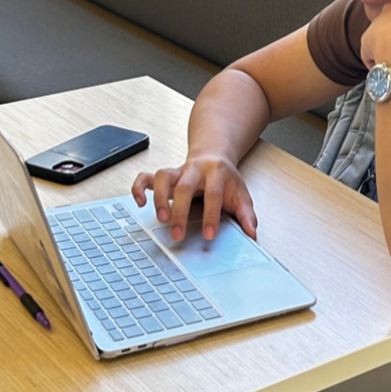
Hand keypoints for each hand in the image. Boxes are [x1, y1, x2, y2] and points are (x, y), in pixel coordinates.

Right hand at [131, 154, 257, 242]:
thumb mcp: (241, 194)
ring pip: (163, 177)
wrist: (214, 157)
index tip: (209, 235)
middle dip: (180, 211)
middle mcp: (195, 169)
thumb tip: (251, 233)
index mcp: (216, 172)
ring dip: (159, 198)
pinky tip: (140, 203)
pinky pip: (146, 177)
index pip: (213, 193)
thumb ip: (246, 214)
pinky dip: (139, 188)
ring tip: (161, 219)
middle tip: (178, 234)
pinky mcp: (165, 175)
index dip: (210, 215)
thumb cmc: (226, 179)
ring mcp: (178, 171)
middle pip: (184, 186)